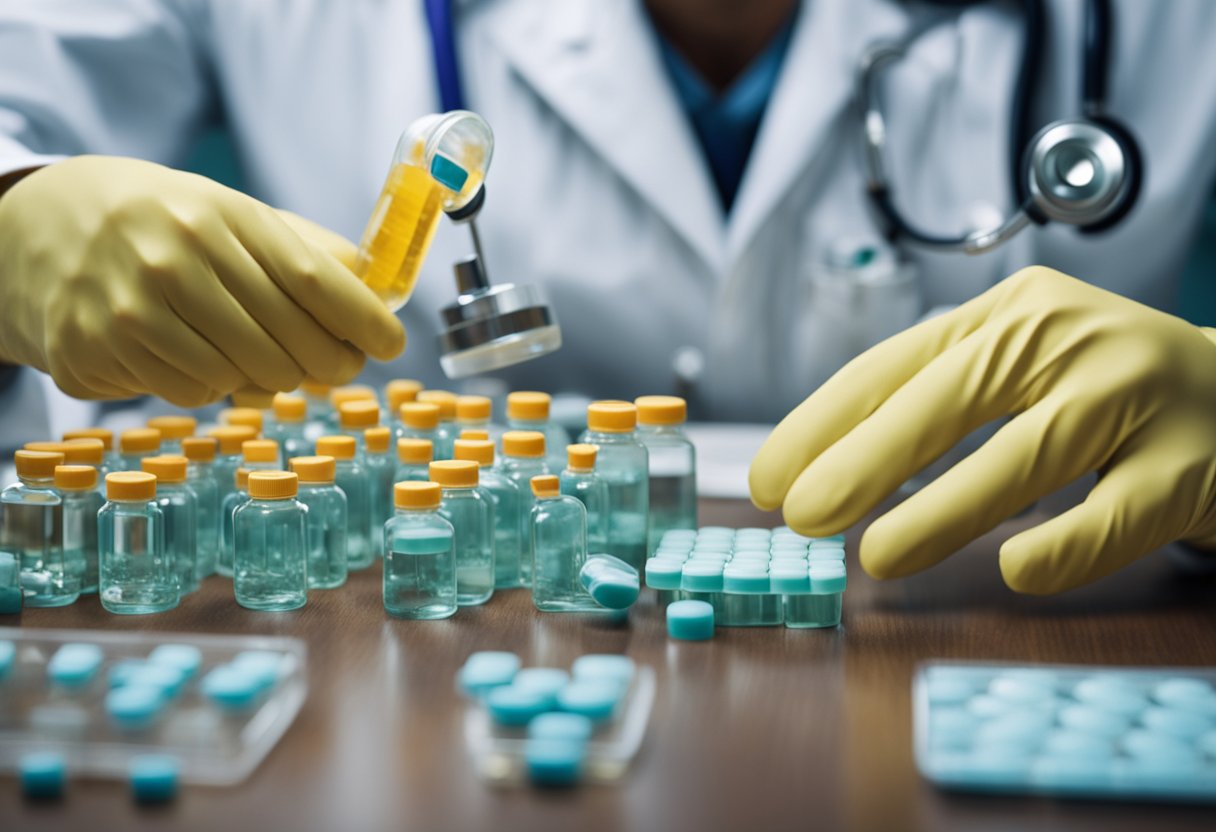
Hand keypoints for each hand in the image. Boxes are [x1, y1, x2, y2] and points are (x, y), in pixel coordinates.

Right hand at [0, 155, 404, 405]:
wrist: (41, 225)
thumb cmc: (161, 223)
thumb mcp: (230, 213)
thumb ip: (306, 250)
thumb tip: (379, 291)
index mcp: (221, 215)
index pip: (314, 281)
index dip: (365, 322)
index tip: (393, 343)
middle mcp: (174, 256)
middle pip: (287, 344)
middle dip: (327, 365)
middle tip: (334, 366)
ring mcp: (128, 305)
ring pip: (240, 378)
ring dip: (261, 376)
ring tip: (250, 350)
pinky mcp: (92, 348)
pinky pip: (189, 394)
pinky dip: (207, 385)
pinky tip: (192, 354)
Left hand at [749, 267, 1215, 593]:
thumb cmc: (1101, 389)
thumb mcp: (1014, 365)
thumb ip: (932, 398)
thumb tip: (824, 467)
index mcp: (1010, 312)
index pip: (895, 364)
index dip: (821, 423)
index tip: (767, 478)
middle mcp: (1069, 338)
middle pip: (950, 398)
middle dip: (863, 461)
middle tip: (801, 516)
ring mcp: (1135, 396)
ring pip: (1025, 456)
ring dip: (941, 512)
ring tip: (876, 556)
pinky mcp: (1190, 464)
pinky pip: (1115, 513)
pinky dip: (1063, 546)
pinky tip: (1015, 569)